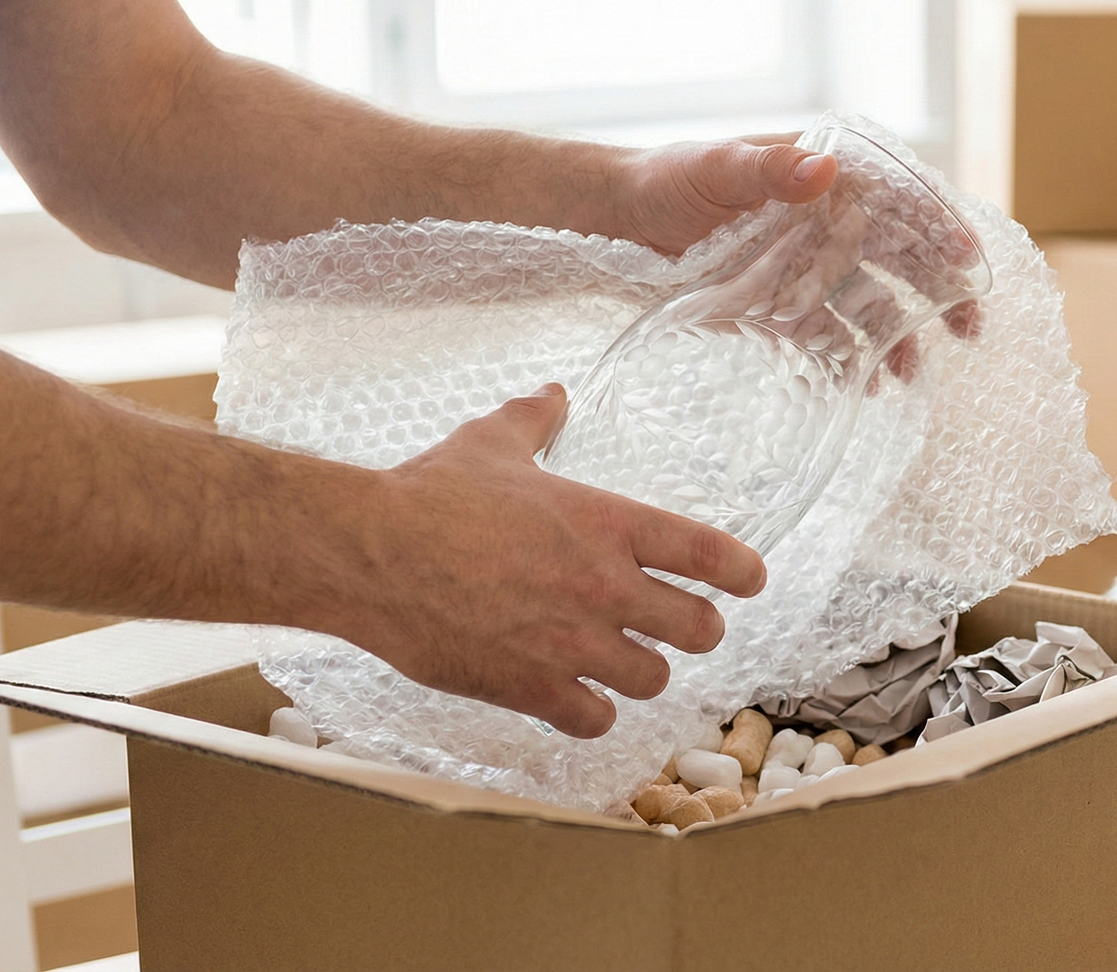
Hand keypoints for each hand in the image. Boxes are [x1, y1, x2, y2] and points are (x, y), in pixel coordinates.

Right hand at [329, 384, 766, 737]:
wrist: (367, 552)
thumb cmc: (428, 494)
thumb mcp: (491, 443)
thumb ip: (534, 421)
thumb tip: (553, 395)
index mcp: (608, 523)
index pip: (711, 553)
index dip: (742, 572)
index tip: (749, 581)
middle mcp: (604, 586)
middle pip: (701, 630)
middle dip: (696, 630)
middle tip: (679, 626)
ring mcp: (572, 644)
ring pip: (653, 681)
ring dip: (642, 673)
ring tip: (622, 664)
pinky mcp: (532, 687)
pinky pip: (596, 721)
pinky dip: (592, 714)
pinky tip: (576, 700)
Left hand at [616, 133, 984, 384]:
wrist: (616, 223)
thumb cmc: (665, 181)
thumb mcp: (714, 168)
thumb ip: (768, 169)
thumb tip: (824, 169)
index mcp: (821, 173)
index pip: (897, 195)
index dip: (939, 224)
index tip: (967, 258)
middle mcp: (827, 218)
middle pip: (900, 254)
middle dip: (938, 289)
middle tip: (969, 327)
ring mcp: (808, 262)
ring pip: (871, 299)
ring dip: (896, 334)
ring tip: (909, 372)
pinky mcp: (784, 302)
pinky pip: (831, 331)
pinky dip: (854, 356)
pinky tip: (869, 382)